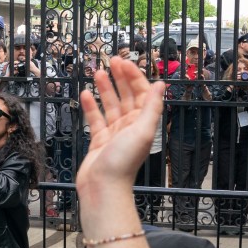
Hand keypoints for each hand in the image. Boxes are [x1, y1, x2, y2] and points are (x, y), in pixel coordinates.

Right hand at [76, 56, 165, 200]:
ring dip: (105, 88)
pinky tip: (85, 94)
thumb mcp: (142, 130)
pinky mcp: (99, 141)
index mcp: (142, 123)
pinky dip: (91, 106)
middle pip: (126, 96)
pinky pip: (95, 119)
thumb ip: (151, 107)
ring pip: (110, 105)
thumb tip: (161, 84)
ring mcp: (114, 133)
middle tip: (111, 60)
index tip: (123, 62)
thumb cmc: (123, 161)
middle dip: (120, 77)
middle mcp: (130, 126)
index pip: (141, 93)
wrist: (103, 186)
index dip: (134, 76)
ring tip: (98, 73)